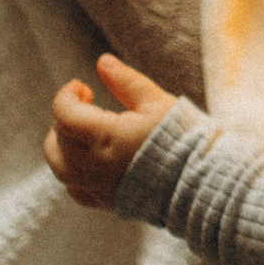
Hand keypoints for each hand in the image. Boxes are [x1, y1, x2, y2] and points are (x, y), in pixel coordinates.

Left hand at [44, 53, 179, 208]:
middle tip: (86, 102)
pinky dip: (72, 172)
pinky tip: (87, 160)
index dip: (67, 95)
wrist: (204, 179)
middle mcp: (95, 166)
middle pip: (59, 138)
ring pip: (59, 166)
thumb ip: (127, 81)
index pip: (65, 114)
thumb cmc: (185, 137)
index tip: (81, 85)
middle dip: (66, 115)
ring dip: (60, 144)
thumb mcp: (157, 102)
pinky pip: (75, 190)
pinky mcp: (107, 202)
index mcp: (106, 138)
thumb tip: (103, 61)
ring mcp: (99, 187)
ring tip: (78, 130)